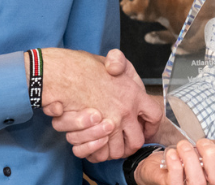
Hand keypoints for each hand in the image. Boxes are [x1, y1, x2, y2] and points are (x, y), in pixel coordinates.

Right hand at [42, 48, 162, 160]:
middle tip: (124, 140)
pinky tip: (93, 142)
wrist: (60, 73)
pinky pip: (97, 154)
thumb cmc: (83, 67)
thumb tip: (115, 70)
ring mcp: (107, 126)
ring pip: (117, 151)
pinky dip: (95, 151)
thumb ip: (118, 62)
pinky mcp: (90, 135)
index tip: (146, 128)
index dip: (152, 125)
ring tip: (106, 140)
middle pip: (136, 141)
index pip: (155, 116)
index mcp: (134, 94)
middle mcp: (124, 112)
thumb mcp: (108, 59)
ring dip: (112, 149)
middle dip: (130, 144)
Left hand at [136, 134, 214, 184]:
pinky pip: (175, 180)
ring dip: (190, 157)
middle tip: (202, 143)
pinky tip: (173, 153)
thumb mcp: (213, 149)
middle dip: (210, 155)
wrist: (166, 165)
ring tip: (184, 145)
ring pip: (197, 181)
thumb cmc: (193, 160)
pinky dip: (174, 163)